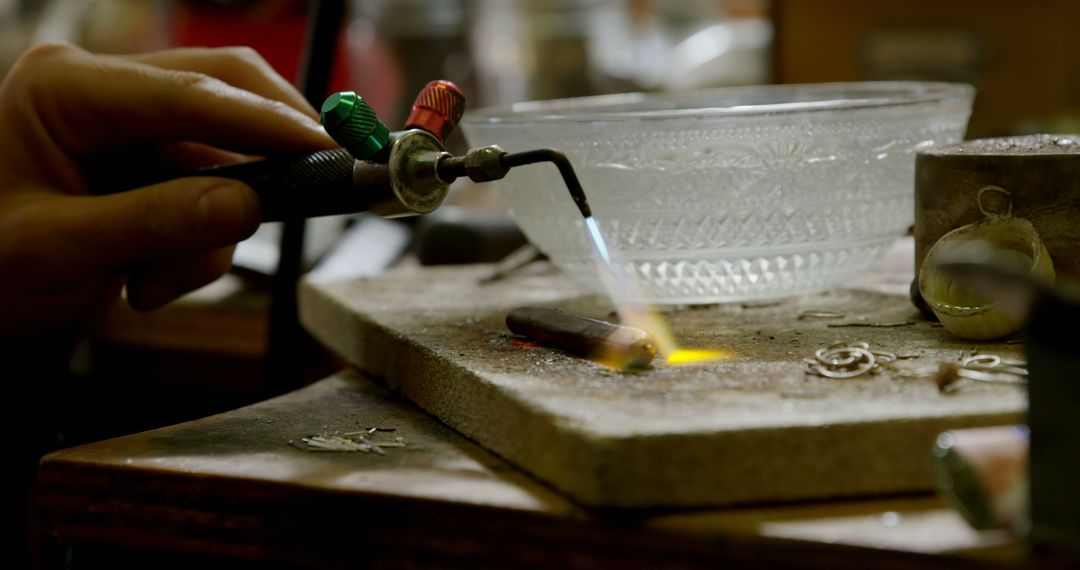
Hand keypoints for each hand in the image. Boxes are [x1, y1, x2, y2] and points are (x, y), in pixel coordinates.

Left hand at [0, 42, 334, 343]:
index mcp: (64, 90)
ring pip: (226, 154)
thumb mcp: (56, 251)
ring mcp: (130, 129)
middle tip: (314, 181)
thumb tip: (245, 206)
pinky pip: (213, 193)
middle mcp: (103, 93)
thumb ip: (152, 224)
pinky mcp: (150, 167)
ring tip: (156, 282)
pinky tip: (146, 280)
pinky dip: (199, 246)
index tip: (322, 148)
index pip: (186, 94)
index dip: (263, 121)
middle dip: (268, 144)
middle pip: (223, 90)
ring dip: (214, 227)